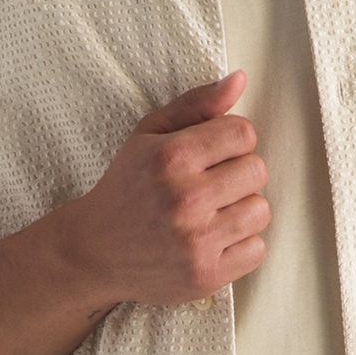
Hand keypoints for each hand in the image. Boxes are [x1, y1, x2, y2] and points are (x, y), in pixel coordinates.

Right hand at [66, 69, 269, 307]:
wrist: (94, 251)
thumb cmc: (127, 186)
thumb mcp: (150, 134)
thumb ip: (197, 104)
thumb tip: (240, 78)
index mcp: (172, 157)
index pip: (244, 133)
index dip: (231, 141)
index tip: (211, 155)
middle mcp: (185, 199)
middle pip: (257, 170)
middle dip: (237, 174)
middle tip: (208, 185)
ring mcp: (197, 241)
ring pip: (261, 210)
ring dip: (241, 209)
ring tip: (211, 213)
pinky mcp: (206, 276)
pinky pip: (257, 250)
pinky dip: (240, 244)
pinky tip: (213, 239)